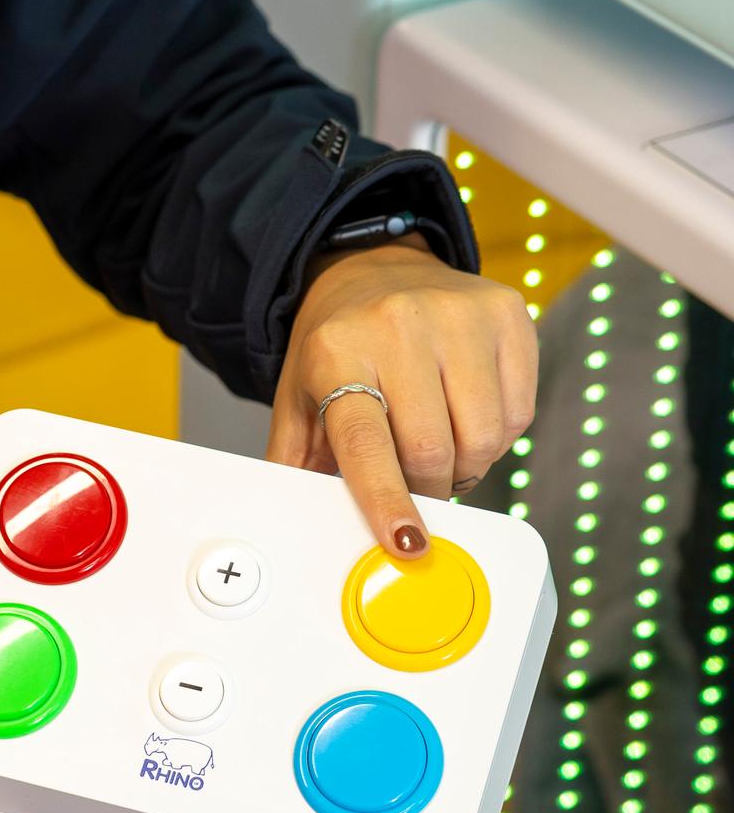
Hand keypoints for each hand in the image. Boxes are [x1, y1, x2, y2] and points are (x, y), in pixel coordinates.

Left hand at [268, 238, 536, 552]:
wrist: (372, 269)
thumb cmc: (338, 347)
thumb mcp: (298, 397)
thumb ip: (295, 463)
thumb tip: (297, 524)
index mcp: (337, 350)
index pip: (366, 443)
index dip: (388, 500)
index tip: (406, 542)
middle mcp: (399, 324)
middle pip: (431, 451)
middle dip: (426, 488)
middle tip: (415, 484)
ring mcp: (460, 315)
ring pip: (484, 439)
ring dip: (464, 466)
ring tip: (440, 447)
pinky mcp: (507, 314)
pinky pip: (518, 414)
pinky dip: (496, 436)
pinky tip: (467, 416)